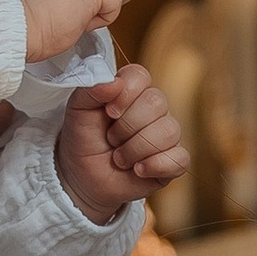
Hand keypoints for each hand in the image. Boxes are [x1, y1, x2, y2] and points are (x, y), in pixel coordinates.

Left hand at [58, 63, 188, 221]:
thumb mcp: (77, 112)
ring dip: (135, 149)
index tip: (109, 112)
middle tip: (111, 139)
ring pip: (168, 131)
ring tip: (120, 159)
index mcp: (131, 91)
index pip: (141, 76)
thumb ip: (89, 91)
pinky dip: (154, 166)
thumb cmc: (84, 142)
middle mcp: (154, 110)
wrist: (84, 179)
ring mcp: (166, 135)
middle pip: (156, 103)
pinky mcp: (174, 161)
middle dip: (126, 127)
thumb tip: (114, 82)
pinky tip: (138, 170)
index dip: (126, 93)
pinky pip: (179, 158)